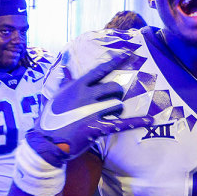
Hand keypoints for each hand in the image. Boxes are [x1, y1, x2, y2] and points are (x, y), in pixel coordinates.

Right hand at [26, 52, 151, 166]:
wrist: (46, 142)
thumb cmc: (50, 119)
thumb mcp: (56, 96)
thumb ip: (65, 81)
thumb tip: (65, 67)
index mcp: (77, 86)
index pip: (100, 69)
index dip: (115, 61)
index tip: (128, 53)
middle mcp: (86, 96)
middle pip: (114, 87)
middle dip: (116, 94)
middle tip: (112, 102)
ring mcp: (92, 111)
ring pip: (117, 104)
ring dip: (116, 111)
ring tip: (108, 117)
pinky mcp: (96, 127)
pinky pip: (121, 123)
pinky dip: (137, 122)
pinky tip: (150, 121)